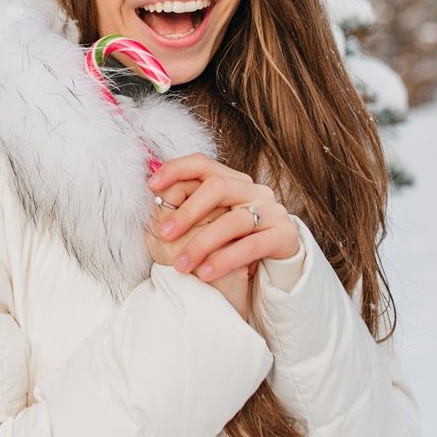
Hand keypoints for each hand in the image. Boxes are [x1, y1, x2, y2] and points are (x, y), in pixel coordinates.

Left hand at [147, 153, 299, 283]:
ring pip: (233, 221)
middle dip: (187, 211)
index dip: (176, 169)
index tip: (151, 185)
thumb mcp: (211, 222)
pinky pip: (251, 246)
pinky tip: (205, 273)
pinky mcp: (284, 235)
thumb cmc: (234, 240)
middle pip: (217, 187)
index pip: (203, 163)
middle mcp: (254, 190)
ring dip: (202, 244)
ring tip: (181, 265)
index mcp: (233, 180)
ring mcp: (272, 210)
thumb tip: (154, 197)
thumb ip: (188, 207)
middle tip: (165, 234)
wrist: (278, 263)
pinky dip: (225, 259)